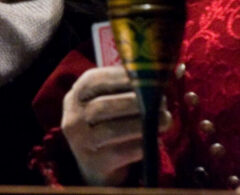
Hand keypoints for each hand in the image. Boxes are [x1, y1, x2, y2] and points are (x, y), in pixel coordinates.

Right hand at [61, 66, 169, 185]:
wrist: (97, 165)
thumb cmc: (108, 126)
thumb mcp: (109, 103)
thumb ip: (128, 89)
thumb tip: (166, 74)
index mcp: (75, 96)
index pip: (93, 80)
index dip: (120, 77)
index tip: (147, 78)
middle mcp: (73, 117)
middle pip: (102, 106)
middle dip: (135, 102)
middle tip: (161, 102)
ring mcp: (80, 141)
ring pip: (112, 130)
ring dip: (142, 124)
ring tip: (165, 120)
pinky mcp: (93, 163)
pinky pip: (121, 152)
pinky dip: (140, 146)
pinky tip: (154, 141)